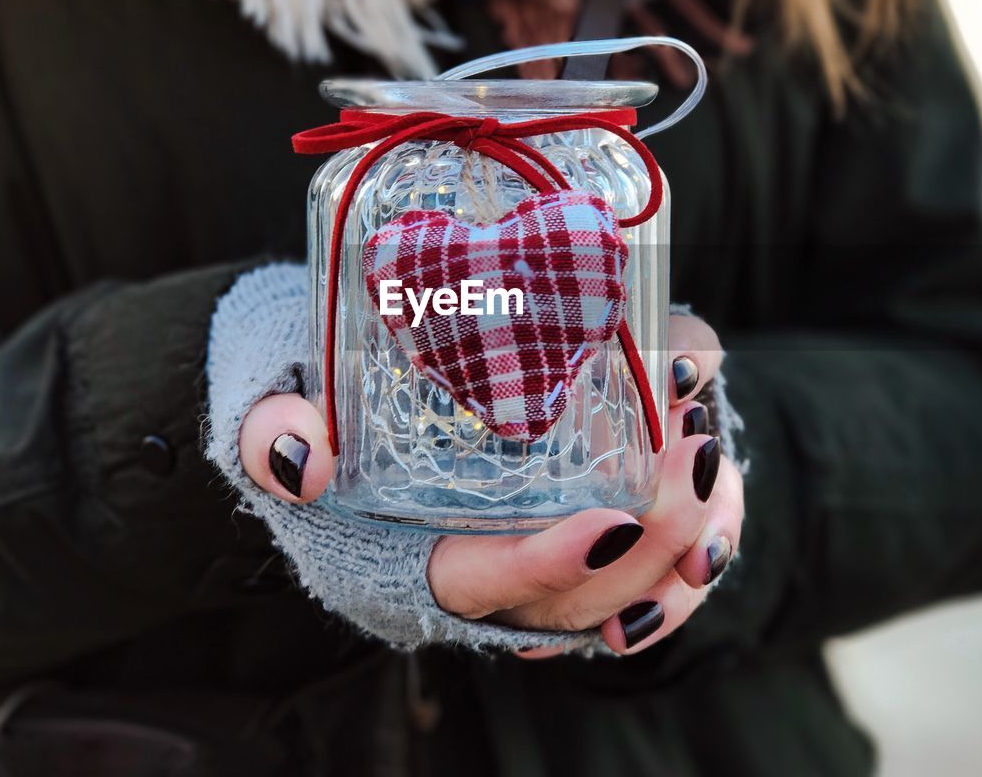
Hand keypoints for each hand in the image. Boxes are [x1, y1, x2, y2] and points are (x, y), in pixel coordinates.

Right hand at [236, 313, 742, 654]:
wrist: (326, 380)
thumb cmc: (300, 385)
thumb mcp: (266, 393)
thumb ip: (269, 426)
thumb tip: (299, 457)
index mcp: (391, 557)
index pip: (468, 583)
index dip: (537, 567)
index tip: (605, 524)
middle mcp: (468, 573)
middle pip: (567, 600)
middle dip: (641, 550)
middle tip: (689, 460)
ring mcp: (520, 561)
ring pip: (615, 597)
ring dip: (677, 550)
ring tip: (711, 461)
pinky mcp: (558, 531)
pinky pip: (636, 570)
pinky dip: (682, 544)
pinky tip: (715, 486)